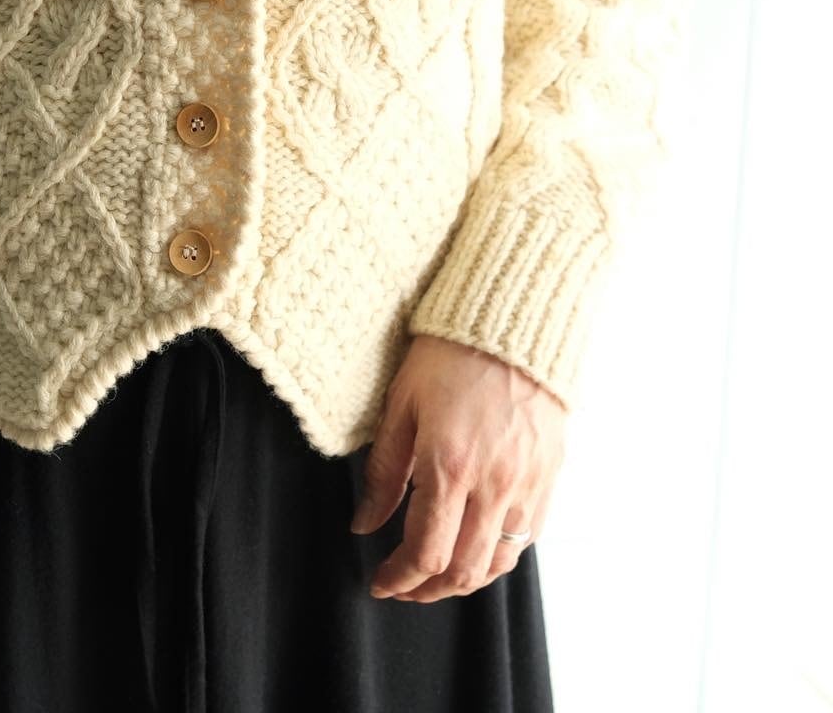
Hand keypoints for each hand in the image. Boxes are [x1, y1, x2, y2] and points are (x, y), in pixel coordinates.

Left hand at [348, 333, 566, 602]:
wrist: (509, 322)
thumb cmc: (447, 355)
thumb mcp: (400, 406)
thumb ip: (384, 473)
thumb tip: (364, 524)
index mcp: (449, 466)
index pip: (425, 552)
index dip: (400, 578)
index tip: (381, 583)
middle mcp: (493, 484)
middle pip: (463, 571)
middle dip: (428, 590)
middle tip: (403, 586)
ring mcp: (527, 483)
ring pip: (498, 563)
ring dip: (464, 581)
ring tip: (436, 575)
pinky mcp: (548, 476)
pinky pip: (527, 538)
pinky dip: (498, 555)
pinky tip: (475, 546)